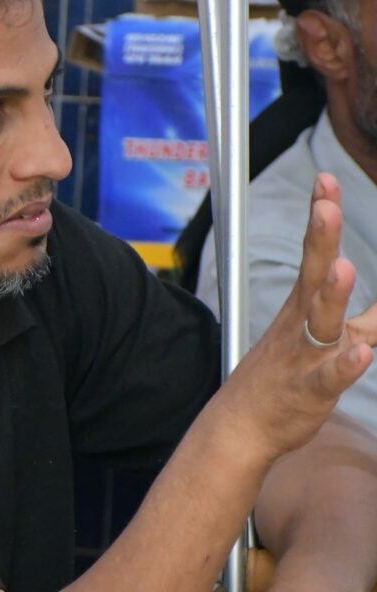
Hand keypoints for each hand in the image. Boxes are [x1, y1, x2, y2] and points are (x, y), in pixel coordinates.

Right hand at [218, 173, 376, 461]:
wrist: (241, 425)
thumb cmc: (284, 377)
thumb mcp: (323, 341)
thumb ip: (364, 322)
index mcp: (303, 306)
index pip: (314, 254)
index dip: (320, 217)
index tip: (324, 180)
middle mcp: (301, 324)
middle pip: (312, 275)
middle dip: (320, 240)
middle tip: (325, 207)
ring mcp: (303, 356)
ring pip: (320, 323)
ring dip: (332, 297)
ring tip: (345, 269)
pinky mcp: (307, 391)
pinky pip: (327, 378)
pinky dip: (343, 367)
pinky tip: (361, 356)